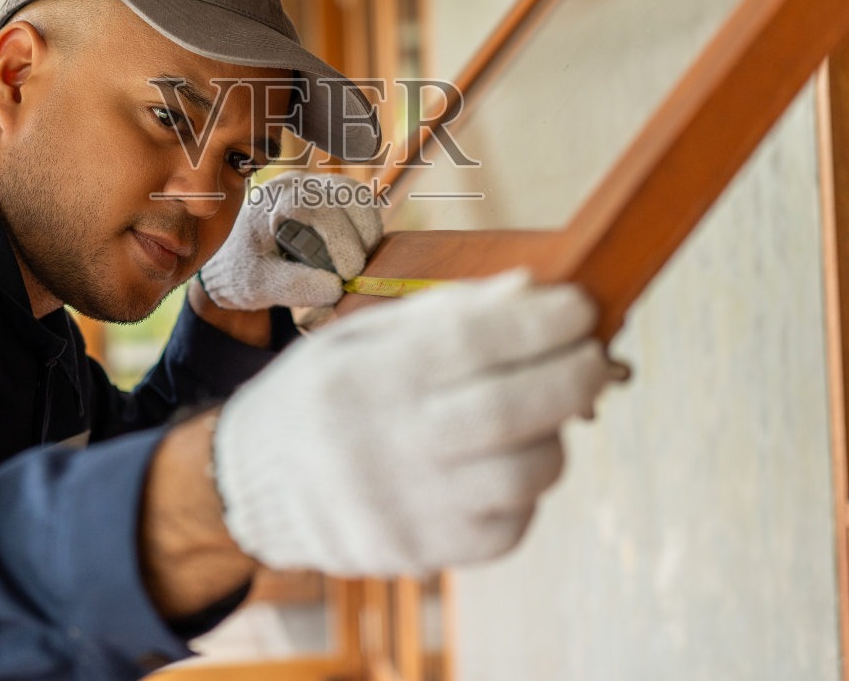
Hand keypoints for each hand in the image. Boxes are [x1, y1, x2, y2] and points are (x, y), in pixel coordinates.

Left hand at [199, 172, 382, 309]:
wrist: (238, 260)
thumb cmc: (245, 270)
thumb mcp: (259, 284)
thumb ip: (294, 287)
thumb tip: (337, 288)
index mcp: (274, 200)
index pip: (315, 207)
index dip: (339, 239)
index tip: (348, 274)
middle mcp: (297, 184)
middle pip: (345, 195)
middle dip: (359, 236)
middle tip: (356, 273)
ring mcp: (315, 185)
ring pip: (357, 196)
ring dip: (367, 230)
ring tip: (357, 263)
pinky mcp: (330, 195)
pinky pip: (360, 203)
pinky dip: (365, 229)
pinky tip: (355, 254)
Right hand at [210, 269, 629, 575]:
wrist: (252, 487)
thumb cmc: (321, 393)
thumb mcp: (360, 334)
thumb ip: (445, 314)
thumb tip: (531, 292)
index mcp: (360, 376)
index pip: (470, 343)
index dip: (539, 323)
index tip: (579, 307)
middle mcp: (378, 446)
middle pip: (509, 411)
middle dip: (572, 376)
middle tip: (596, 357)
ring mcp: (402, 510)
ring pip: (523, 474)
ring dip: (555, 434)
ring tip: (544, 410)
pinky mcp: (422, 556)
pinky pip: (509, 526)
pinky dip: (526, 489)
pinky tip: (508, 460)